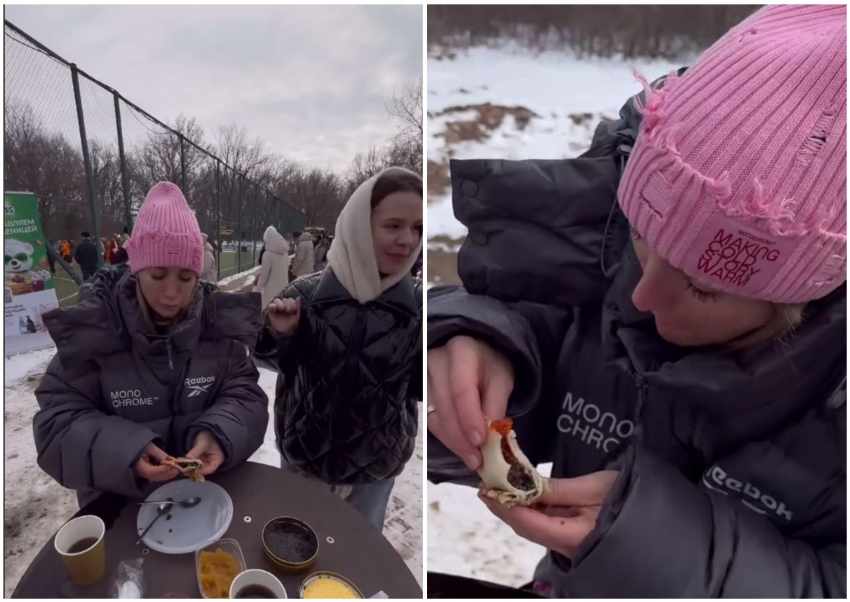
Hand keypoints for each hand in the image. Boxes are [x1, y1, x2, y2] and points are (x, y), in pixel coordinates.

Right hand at [134, 442, 178, 481]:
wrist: (130, 446)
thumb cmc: (139, 444)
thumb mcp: (149, 447)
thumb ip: (159, 454)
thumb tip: (171, 460)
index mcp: (138, 465)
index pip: (151, 471)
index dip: (162, 469)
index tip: (171, 464)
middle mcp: (140, 473)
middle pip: (154, 477)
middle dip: (167, 473)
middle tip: (177, 468)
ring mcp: (143, 474)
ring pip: (156, 478)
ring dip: (167, 475)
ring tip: (176, 470)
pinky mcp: (147, 473)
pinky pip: (156, 476)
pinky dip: (164, 474)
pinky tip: (171, 470)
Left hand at [186, 430, 224, 475]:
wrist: (205, 431)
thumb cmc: (208, 436)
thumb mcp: (202, 443)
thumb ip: (195, 452)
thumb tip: (187, 459)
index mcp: (218, 459)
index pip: (210, 469)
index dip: (201, 471)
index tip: (191, 470)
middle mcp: (213, 462)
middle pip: (204, 470)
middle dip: (194, 470)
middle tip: (183, 470)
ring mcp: (206, 462)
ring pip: (198, 468)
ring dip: (190, 468)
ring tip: (182, 468)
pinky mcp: (200, 460)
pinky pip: (195, 465)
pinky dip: (189, 465)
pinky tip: (183, 465)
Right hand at [268, 297, 300, 335]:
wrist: (285, 332)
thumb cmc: (291, 324)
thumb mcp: (297, 316)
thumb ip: (298, 306)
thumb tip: (298, 297)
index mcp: (290, 306)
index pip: (290, 300)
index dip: (292, 303)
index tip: (294, 310)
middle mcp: (283, 306)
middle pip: (285, 299)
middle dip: (287, 305)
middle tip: (289, 311)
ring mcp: (276, 308)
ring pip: (277, 300)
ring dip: (280, 304)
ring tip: (282, 310)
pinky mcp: (271, 311)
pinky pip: (271, 305)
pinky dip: (273, 306)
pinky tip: (276, 309)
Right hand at [426, 335, 514, 470]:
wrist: (474, 352)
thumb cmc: (490, 364)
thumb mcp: (503, 379)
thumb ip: (496, 406)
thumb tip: (490, 439)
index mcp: (461, 351)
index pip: (461, 389)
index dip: (469, 418)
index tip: (480, 442)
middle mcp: (436, 361)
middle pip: (445, 406)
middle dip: (461, 438)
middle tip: (478, 461)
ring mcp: (423, 377)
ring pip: (435, 417)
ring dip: (454, 442)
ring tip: (473, 459)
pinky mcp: (420, 392)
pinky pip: (431, 420)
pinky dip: (447, 437)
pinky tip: (461, 448)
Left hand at [481, 471, 618, 558]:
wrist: (657, 522)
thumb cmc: (629, 500)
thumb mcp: (594, 488)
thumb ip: (557, 489)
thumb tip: (524, 485)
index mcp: (572, 537)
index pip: (528, 523)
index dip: (504, 507)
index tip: (486, 490)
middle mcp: (568, 548)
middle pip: (528, 528)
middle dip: (507, 507)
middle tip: (490, 483)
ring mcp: (571, 547)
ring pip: (536, 528)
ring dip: (519, 508)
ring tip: (504, 484)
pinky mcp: (575, 540)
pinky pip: (548, 526)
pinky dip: (534, 511)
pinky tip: (527, 495)